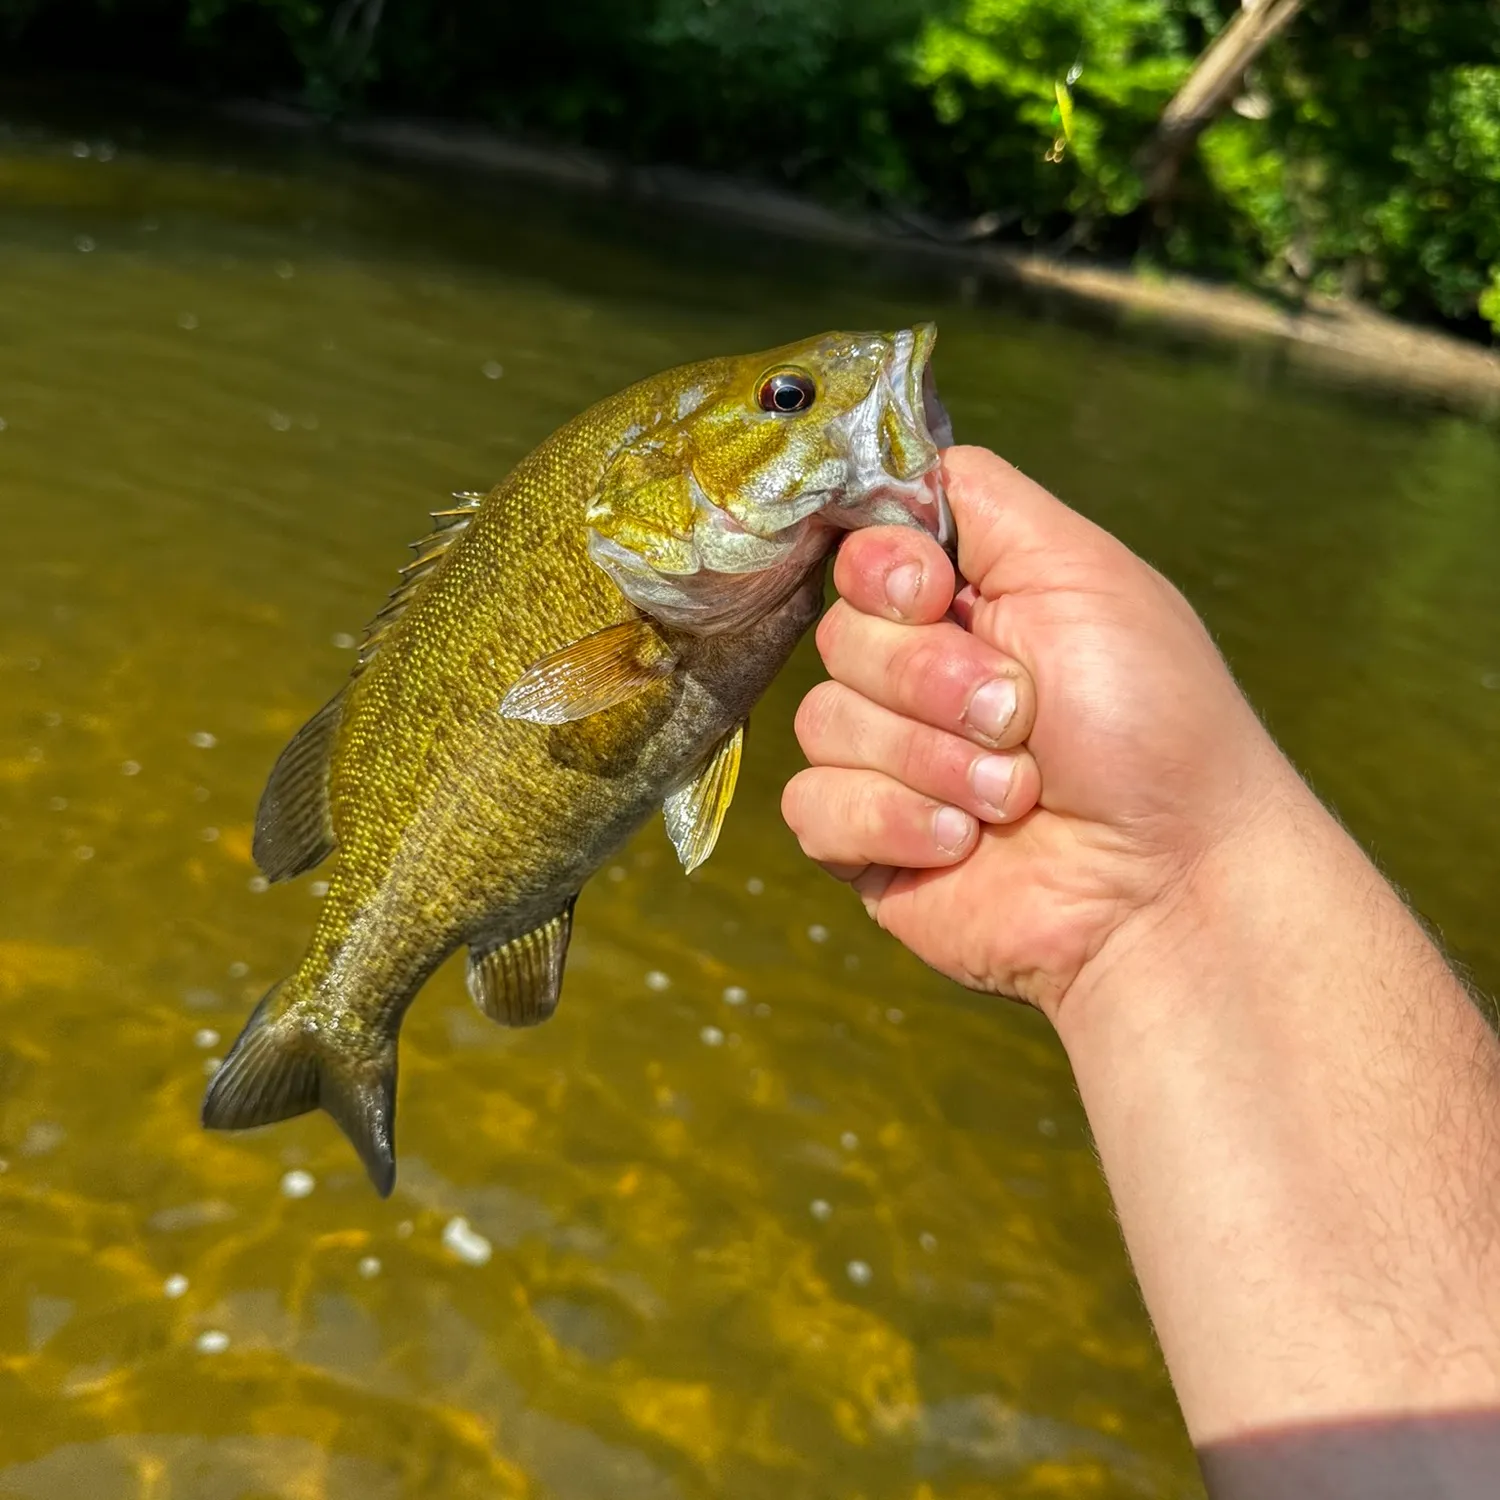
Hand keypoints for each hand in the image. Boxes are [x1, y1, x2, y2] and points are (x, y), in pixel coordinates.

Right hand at [782, 445, 1295, 1018]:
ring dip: (928, 759)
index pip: (862, 551)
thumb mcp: (1084, 573)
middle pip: (838, 634)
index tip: (941, 595)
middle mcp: (920, 676)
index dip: (885, 573)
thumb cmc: (1154, 726)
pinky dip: (893, 820)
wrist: (1166, 883)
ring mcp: (889, 760)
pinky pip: (813, 805)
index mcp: (967, 603)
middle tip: (1018, 717)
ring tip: (1013, 795)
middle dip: (931, 679)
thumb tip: (899, 463)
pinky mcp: (865, 840)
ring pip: (821, 721)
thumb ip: (982, 501)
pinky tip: (962, 844)